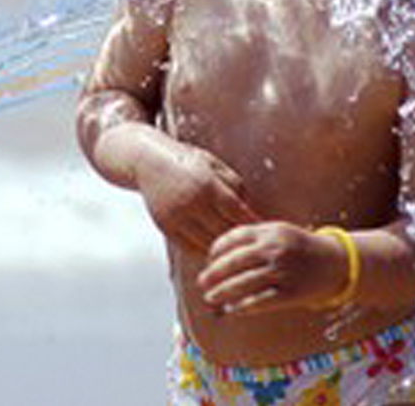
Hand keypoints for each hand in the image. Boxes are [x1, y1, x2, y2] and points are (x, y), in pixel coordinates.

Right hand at [133, 137, 257, 254]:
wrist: (147, 161)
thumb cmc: (188, 161)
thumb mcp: (214, 164)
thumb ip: (235, 185)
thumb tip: (253, 210)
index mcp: (207, 184)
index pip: (237, 212)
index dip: (253, 224)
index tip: (266, 232)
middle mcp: (191, 202)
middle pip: (224, 231)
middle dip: (242, 239)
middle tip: (257, 248)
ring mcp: (177, 216)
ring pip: (208, 243)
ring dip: (224, 249)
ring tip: (240, 254)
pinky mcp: (165, 227)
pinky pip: (190, 247)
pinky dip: (205, 250)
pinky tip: (217, 251)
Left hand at [197, 222, 349, 314]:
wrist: (337, 262)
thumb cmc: (301, 247)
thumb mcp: (279, 231)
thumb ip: (254, 236)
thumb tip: (220, 250)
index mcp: (269, 231)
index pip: (232, 238)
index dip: (216, 250)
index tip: (208, 260)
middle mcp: (275, 249)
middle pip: (234, 262)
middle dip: (214, 274)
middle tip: (201, 282)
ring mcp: (284, 271)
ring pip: (244, 283)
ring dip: (223, 292)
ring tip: (211, 298)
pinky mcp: (292, 293)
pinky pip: (261, 301)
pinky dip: (243, 306)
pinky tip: (232, 309)